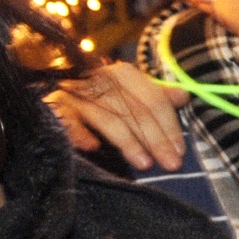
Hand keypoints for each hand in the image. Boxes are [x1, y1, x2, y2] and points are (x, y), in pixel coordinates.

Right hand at [48, 60, 188, 172]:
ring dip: (128, 142)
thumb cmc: (97, 105)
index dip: (169, 125)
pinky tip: (93, 147)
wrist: (54, 103)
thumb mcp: (130, 98)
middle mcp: (98, 80)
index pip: (152, 98)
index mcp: (120, 74)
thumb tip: (184, 96)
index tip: (180, 151)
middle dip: (155, 138)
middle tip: (170, 164)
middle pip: (133, 110)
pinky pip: (69, 121)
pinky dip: (80, 133)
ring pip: (107, 118)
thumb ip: (155, 97)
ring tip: (144, 164)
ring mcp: (75, 94)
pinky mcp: (54, 108)